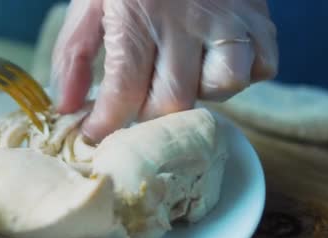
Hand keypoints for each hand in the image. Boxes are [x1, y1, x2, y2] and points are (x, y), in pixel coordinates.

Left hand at [51, 0, 277, 142]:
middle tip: (135, 104)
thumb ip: (73, 54)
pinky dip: (242, 75)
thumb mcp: (90, 2)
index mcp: (138, 13)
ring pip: (225, 85)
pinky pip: (263, 67)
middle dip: (148, 115)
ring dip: (200, 95)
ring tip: (181, 79)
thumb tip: (65, 107)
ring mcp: (228, 17)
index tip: (94, 135)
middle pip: (172, 99)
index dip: (105, 123)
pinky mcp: (259, 16)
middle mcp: (185, 19)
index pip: (123, 91)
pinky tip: (216, 63)